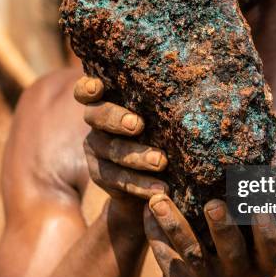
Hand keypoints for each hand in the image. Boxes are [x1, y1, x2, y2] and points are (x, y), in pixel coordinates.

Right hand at [74, 76, 169, 200]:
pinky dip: (142, 185)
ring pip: (113, 151)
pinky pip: (120, 181)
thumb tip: (189, 86)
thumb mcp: (157, 116)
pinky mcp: (102, 177)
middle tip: (138, 125)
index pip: (86, 92)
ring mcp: (97, 151)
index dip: (87, 89)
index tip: (98, 86)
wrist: (151, 175)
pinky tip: (160, 190)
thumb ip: (158, 104)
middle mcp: (96, 125)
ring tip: (161, 162)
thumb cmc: (159, 131)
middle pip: (96, 116)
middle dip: (116, 119)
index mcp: (106, 102)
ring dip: (137, 156)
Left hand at [144, 195, 275, 276]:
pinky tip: (147, 209)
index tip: (260, 208)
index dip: (268, 232)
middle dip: (222, 227)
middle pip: (231, 251)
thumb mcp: (251, 242)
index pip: (272, 250)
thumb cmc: (237, 250)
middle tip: (213, 205)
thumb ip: (250, 214)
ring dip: (174, 224)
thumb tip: (254, 166)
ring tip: (158, 200)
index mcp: (262, 265)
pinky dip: (155, 230)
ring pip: (191, 252)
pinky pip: (165, 256)